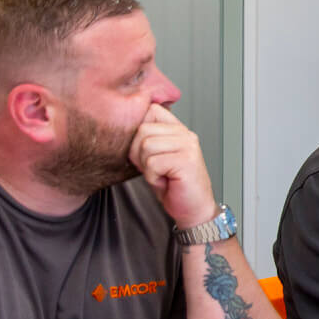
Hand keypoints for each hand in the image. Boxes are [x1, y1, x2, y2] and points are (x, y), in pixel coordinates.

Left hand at [129, 103, 217, 228]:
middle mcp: (185, 134)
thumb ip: (147, 139)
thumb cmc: (174, 186)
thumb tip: (125, 126)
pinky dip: (153, 177)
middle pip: (143, 129)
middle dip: (138, 153)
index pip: (151, 110)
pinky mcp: (186, 160)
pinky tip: (166, 181)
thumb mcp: (157, 157)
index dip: (139, 129)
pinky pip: (153, 163)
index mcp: (178, 130)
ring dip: (147, 167)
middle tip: (153, 168)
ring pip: (146, 146)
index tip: (144, 150)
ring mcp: (188, 146)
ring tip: (161, 174)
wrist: (193, 209)